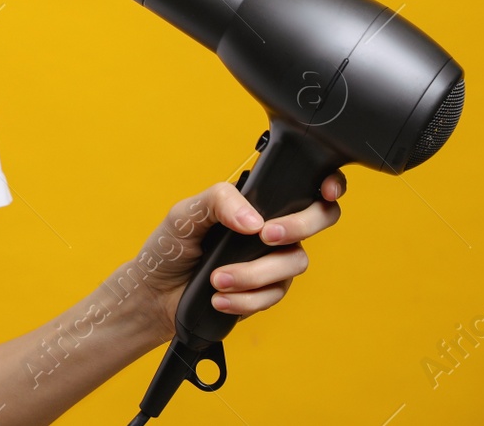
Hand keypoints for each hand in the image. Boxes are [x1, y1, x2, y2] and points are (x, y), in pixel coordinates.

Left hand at [126, 171, 346, 344]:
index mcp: (254, 202)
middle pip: (317, 221)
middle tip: (265, 236)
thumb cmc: (170, 246)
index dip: (328, 184)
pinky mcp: (266, 292)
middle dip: (299, 226)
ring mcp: (271, 261)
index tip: (326, 191)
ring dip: (254, 274)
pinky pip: (274, 295)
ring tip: (217, 279)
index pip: (302, 186)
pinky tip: (219, 298)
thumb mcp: (185, 213)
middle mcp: (270, 229)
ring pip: (293, 262)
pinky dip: (246, 299)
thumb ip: (218, 202)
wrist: (155, 292)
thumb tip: (254, 220)